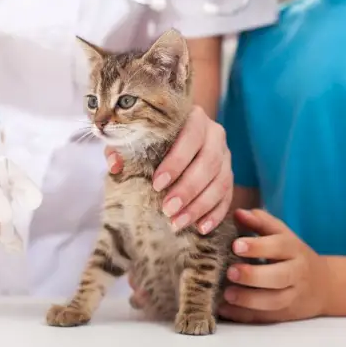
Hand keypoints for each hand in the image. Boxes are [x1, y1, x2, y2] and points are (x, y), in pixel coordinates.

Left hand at [105, 105, 232, 233]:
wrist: (174, 137)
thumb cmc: (151, 138)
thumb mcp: (134, 138)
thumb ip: (122, 148)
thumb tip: (115, 165)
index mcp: (194, 118)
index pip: (191, 137)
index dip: (176, 161)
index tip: (157, 184)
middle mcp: (215, 134)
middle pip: (209, 162)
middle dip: (188, 189)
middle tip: (167, 209)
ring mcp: (226, 156)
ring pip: (220, 182)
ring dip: (200, 206)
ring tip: (178, 223)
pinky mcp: (229, 175)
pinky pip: (228, 196)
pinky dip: (215, 214)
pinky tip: (201, 228)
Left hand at [218, 209, 330, 323]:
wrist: (322, 285)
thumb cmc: (291, 254)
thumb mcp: (281, 234)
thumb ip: (260, 222)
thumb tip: (238, 213)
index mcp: (293, 249)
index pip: (279, 246)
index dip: (258, 246)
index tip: (235, 245)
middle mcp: (295, 273)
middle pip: (279, 277)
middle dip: (253, 275)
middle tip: (230, 272)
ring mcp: (292, 296)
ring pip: (275, 301)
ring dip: (249, 299)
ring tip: (226, 294)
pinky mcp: (283, 314)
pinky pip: (265, 317)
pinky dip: (244, 315)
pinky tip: (225, 309)